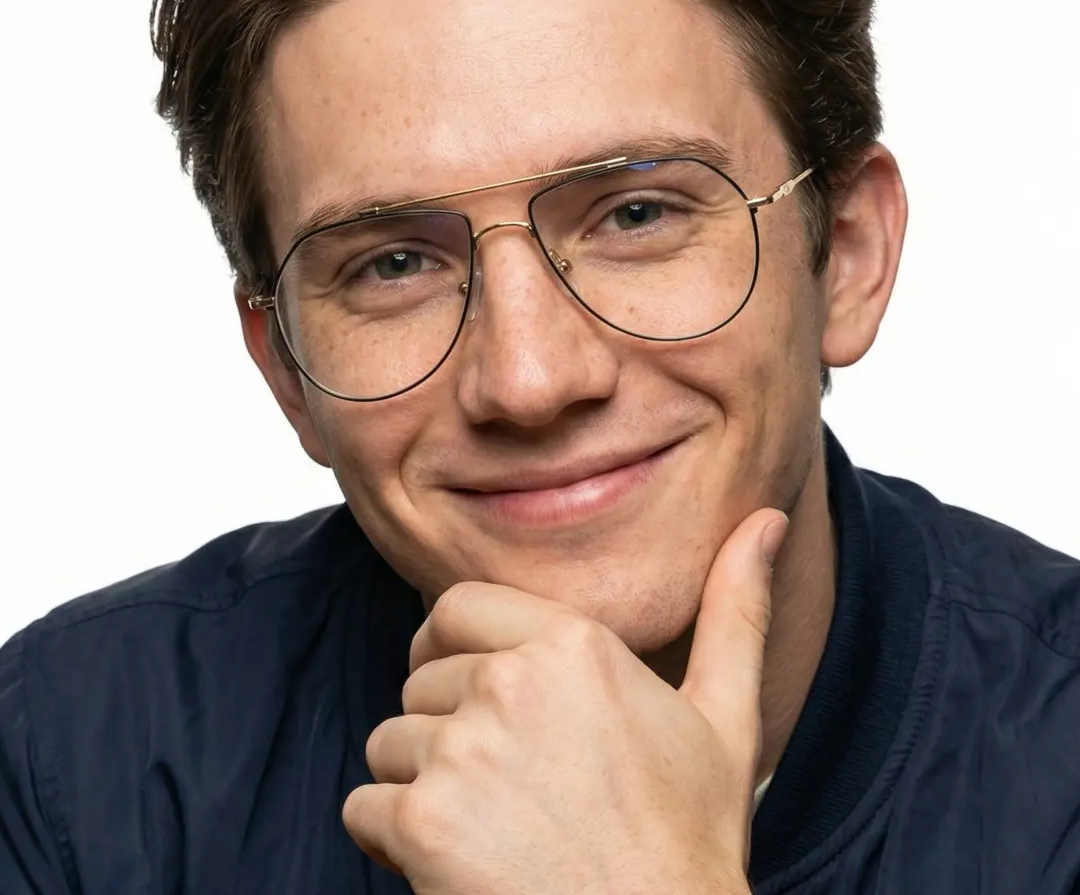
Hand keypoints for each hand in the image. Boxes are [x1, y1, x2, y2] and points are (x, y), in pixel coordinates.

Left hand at [343, 508, 788, 894]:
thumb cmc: (689, 842)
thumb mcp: (726, 717)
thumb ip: (736, 609)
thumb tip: (767, 520)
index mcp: (572, 643)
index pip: (454, 609)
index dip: (452, 650)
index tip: (471, 691)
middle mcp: (510, 681)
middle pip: (420, 679)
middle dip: (443, 723)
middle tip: (500, 779)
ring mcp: (462, 751)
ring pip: (390, 742)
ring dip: (420, 784)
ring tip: (487, 825)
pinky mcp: (422, 823)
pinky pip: (364, 807)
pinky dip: (394, 840)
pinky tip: (456, 864)